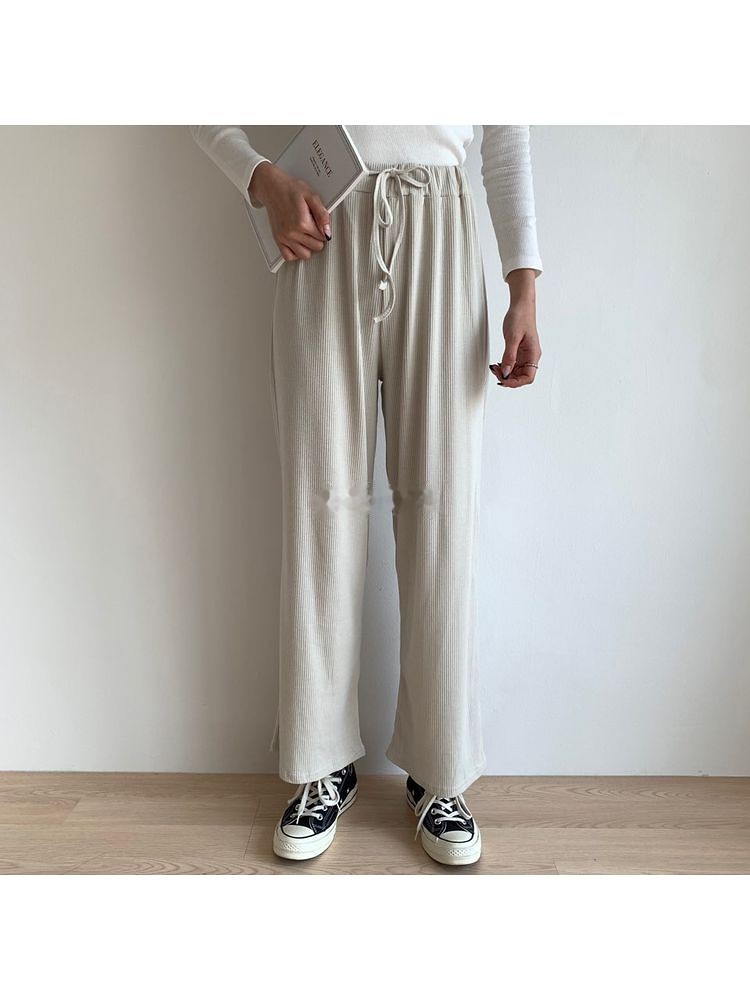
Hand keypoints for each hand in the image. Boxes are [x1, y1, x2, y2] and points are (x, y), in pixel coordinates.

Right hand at [249, 162, 330, 262]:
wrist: (272, 188)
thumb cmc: (290, 189)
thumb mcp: (311, 196)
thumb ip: (322, 215)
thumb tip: (328, 231)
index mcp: (302, 222)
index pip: (323, 237)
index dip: (324, 229)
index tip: (319, 222)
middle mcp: (292, 233)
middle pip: (316, 247)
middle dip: (318, 238)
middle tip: (313, 226)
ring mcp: (284, 238)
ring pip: (304, 255)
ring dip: (308, 247)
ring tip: (306, 235)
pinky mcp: (278, 239)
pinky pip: (289, 257)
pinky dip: (295, 253)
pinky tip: (298, 243)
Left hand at [488, 269, 541, 387]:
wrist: (521, 305)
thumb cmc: (520, 317)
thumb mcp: (512, 338)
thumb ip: (509, 357)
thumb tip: (506, 372)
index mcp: (533, 354)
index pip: (528, 377)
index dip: (516, 382)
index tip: (503, 380)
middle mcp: (531, 356)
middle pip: (522, 377)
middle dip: (508, 378)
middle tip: (495, 372)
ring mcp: (526, 354)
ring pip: (517, 372)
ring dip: (506, 373)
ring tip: (495, 368)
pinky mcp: (520, 351)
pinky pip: (514, 365)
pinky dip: (505, 367)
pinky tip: (498, 364)